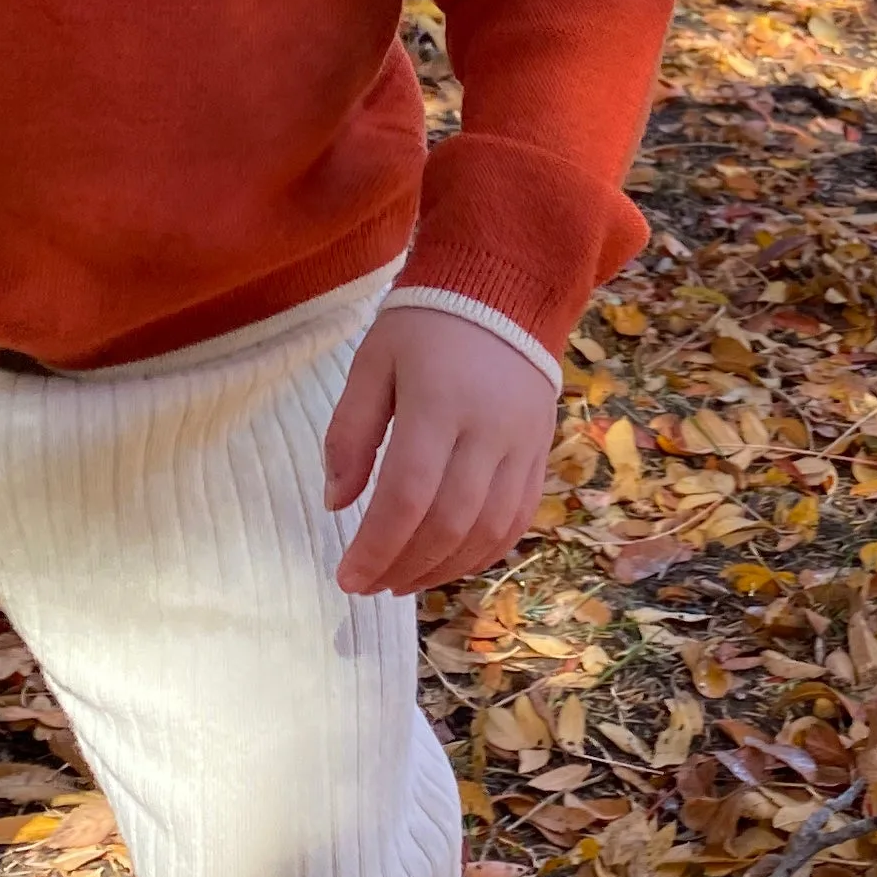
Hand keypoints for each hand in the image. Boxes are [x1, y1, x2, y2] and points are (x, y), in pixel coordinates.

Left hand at [323, 306, 559, 596]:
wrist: (504, 291)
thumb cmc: (425, 325)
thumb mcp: (371, 363)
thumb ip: (349, 433)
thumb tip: (336, 505)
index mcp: (437, 404)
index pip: (407, 496)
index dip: (376, 548)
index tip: (347, 577)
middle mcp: (487, 431)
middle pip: (449, 523)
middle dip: (404, 566)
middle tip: (369, 586)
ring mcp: (521, 445)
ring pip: (487, 530)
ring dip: (442, 569)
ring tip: (402, 582)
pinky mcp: (540, 453)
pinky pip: (518, 520)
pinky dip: (483, 553)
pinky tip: (450, 564)